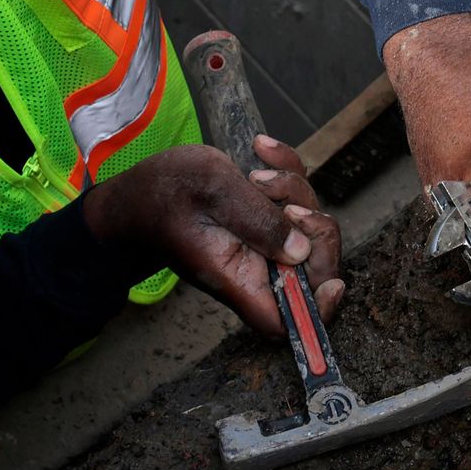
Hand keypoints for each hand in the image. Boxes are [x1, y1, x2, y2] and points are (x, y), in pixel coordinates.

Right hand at [82, 141, 343, 334]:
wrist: (136, 189)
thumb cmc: (161, 193)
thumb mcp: (211, 191)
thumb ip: (257, 220)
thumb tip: (301, 251)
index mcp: (238, 278)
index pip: (286, 321)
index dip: (318, 311)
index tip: (334, 283)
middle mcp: (254, 269)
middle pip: (313, 270)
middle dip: (316, 231)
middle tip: (289, 205)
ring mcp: (260, 246)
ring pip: (307, 229)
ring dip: (296, 191)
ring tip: (259, 170)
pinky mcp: (263, 221)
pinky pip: (294, 202)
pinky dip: (287, 172)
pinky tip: (262, 149)